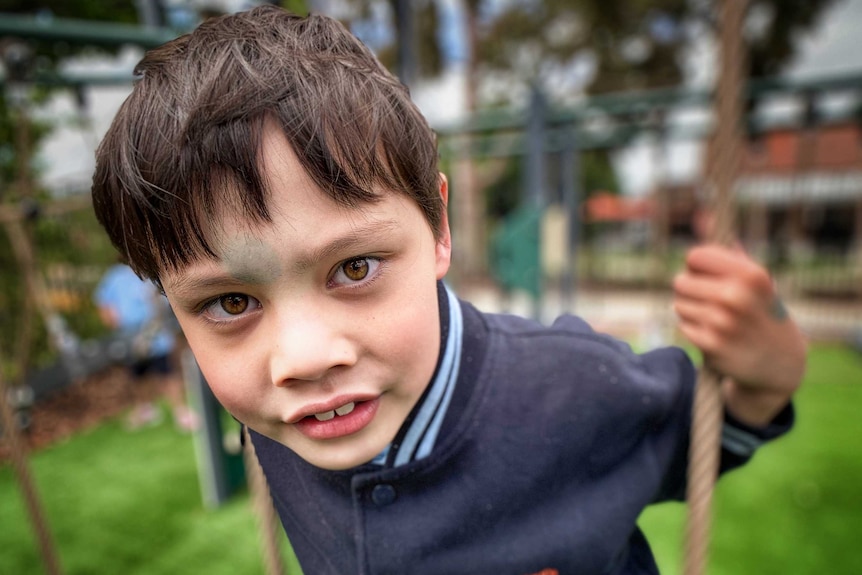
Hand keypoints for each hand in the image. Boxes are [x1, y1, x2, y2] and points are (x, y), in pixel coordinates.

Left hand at [673, 244, 806, 424]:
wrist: (779, 362)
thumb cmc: (762, 312)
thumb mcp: (755, 280)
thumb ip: (729, 252)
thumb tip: (703, 216)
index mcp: (750, 275)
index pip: (695, 256)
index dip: (696, 265)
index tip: (705, 274)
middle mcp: (736, 296)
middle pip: (681, 280)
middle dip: (691, 290)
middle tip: (711, 300)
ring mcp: (722, 322)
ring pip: (679, 304)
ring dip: (691, 310)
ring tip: (715, 318)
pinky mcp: (711, 345)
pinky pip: (683, 326)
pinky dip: (693, 330)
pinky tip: (714, 334)